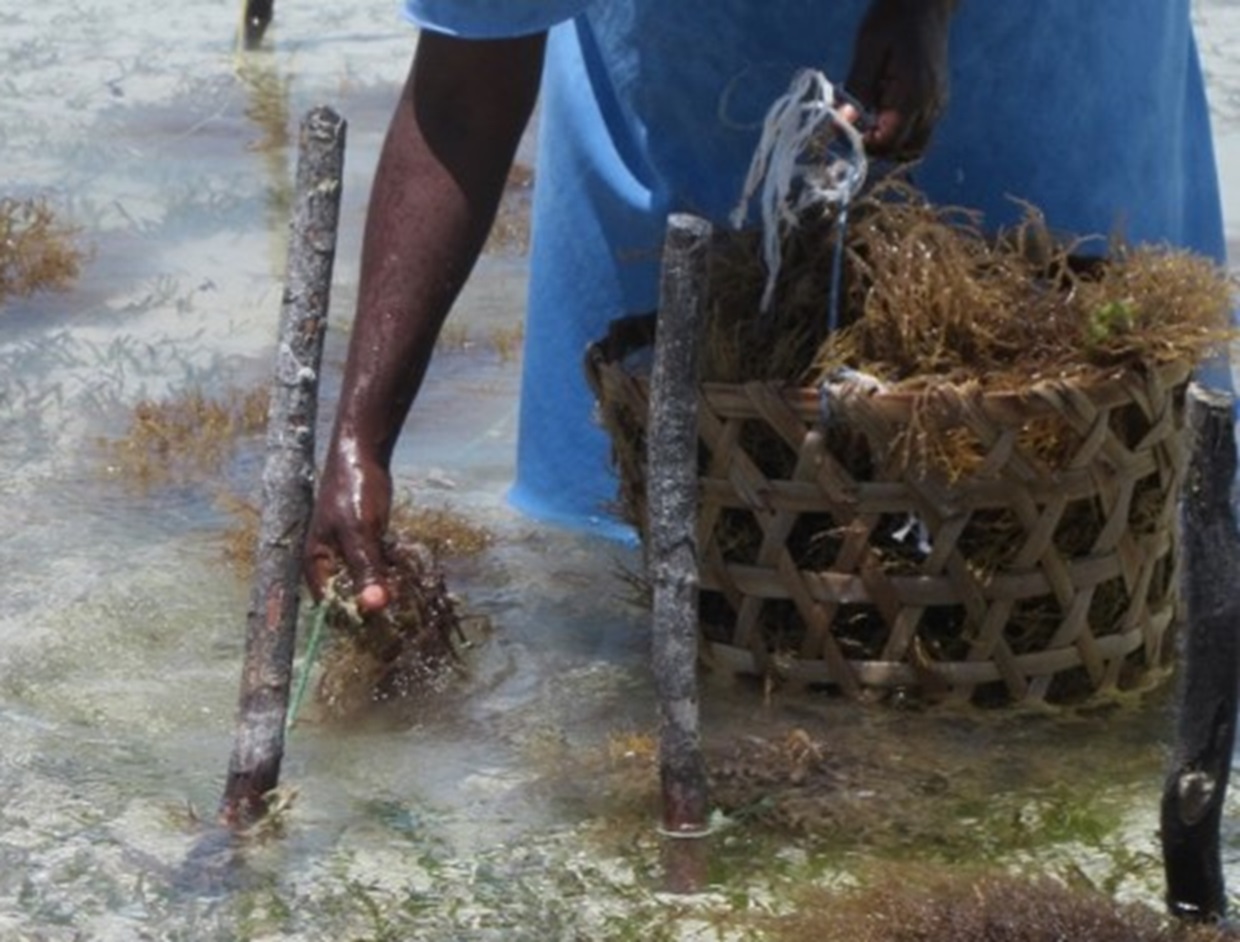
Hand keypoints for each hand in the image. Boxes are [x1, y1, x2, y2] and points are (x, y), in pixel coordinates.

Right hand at [304, 439, 392, 611]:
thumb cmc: (353, 492)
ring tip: (405, 590)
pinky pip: (376, 568)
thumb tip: (375, 607)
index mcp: (315, 564)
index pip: (331, 606)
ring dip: (384, 588)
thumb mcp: (361, 533)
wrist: (362, 456)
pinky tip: (405, 573)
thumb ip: (366, 569)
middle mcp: (328, 563)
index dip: (355, 617)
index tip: (382, 625)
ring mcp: (346, 554)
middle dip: (373, 601)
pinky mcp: (364, 545)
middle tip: (400, 604)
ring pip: (366, 583)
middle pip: (349, 597)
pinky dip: (389, 572)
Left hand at [844, 0, 955, 158]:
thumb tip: (842, 121)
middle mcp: (930, 106)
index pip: (887, 144)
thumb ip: (857, 87)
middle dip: (875, 151)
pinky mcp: (936, 102)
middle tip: (852, 132)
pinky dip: (899, 135)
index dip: (862, 145)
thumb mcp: (868, 49)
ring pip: (914, 148)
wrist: (925, 2)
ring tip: (867, 124)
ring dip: (889, 146)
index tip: (842, 131)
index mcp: (913, 96)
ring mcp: (937, 106)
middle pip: (902, 153)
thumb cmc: (893, 20)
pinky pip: (919, 133)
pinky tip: (880, 114)